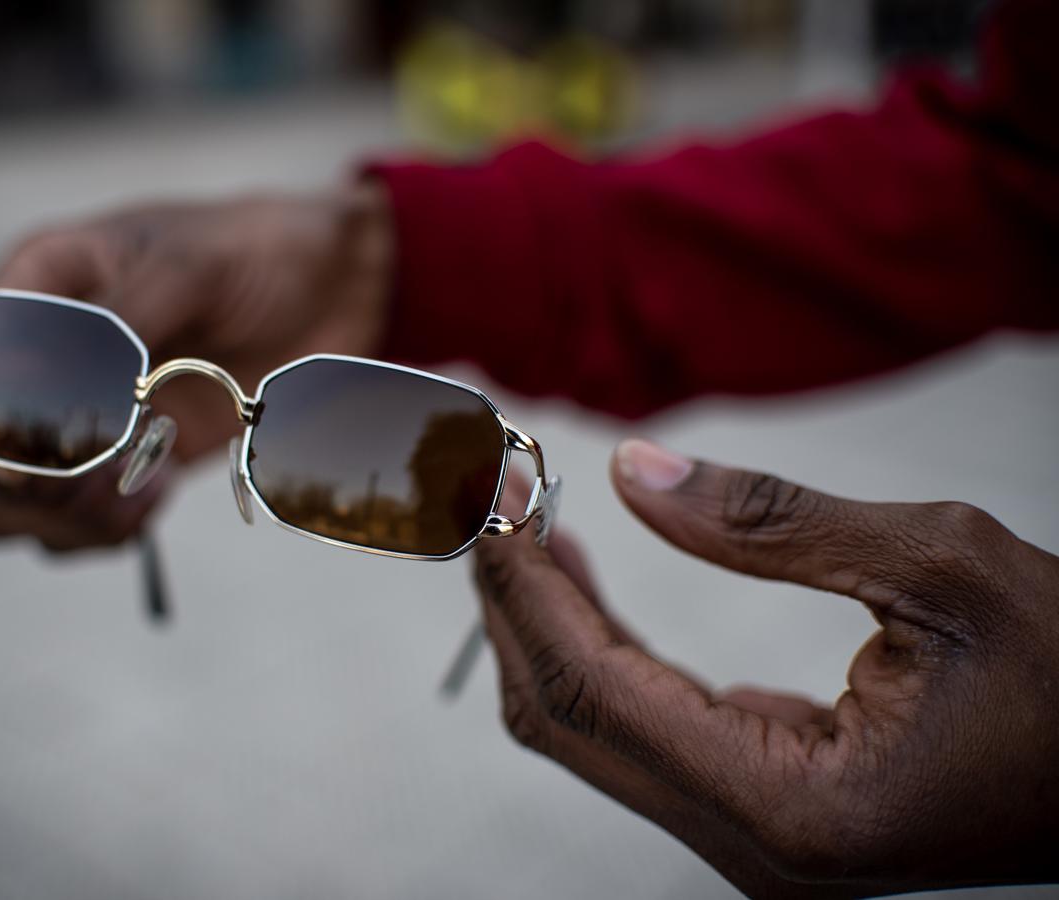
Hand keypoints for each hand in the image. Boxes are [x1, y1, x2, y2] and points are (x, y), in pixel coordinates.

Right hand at [0, 183, 393, 551]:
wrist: (333, 289)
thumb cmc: (255, 251)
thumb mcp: (186, 267)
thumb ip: (114, 324)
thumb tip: (37, 388)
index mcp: (32, 293)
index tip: (56, 447)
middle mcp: (35, 365)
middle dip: (6, 488)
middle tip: (90, 476)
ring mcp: (75, 424)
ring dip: (57, 522)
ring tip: (141, 486)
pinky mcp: (121, 468)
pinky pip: (69, 529)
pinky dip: (101, 533)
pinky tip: (152, 497)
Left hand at [474, 438, 1058, 897]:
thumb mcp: (938, 566)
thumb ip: (768, 521)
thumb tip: (631, 470)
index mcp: (793, 807)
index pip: (594, 686)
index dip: (524, 584)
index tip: (488, 492)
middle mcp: (754, 848)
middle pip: (568, 717)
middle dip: (513, 597)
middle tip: (485, 492)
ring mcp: (752, 843)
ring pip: (592, 729)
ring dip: (546, 621)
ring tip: (522, 520)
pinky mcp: (761, 815)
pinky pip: (638, 730)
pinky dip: (597, 649)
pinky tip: (581, 580)